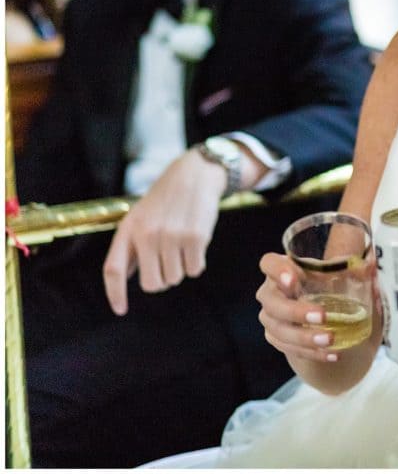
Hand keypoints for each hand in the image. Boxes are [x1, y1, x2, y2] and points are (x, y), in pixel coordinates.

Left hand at [102, 149, 225, 315]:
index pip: (114, 270)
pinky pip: (195, 270)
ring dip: (181, 269)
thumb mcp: (139, 216)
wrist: (196, 174)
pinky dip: (197, 263)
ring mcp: (172, 236)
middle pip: (152, 284)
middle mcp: (148, 234)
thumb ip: (130, 247)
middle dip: (162, 279)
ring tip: (183, 246)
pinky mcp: (196, 237)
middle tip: (168, 262)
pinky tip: (196, 243)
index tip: (121, 310)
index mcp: (129, 229)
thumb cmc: (166, 198)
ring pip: (175, 278)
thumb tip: (124, 279)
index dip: (115, 294)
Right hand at [256, 252, 374, 363]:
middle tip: (322, 316)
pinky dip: (309, 352)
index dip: (277, 270)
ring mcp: (270, 317)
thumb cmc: (330, 284)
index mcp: (285, 269)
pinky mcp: (276, 337)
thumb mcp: (344, 275)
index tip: (294, 279)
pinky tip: (330, 354)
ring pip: (278, 329)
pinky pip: (287, 348)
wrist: (324, 309)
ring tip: (330, 340)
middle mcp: (271, 292)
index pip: (269, 263)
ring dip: (304, 337)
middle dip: (295, 311)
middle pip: (271, 302)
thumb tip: (372, 267)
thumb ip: (357, 270)